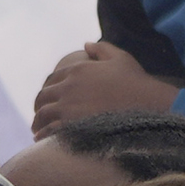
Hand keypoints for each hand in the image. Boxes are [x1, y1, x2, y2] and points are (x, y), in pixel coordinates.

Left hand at [28, 40, 177, 131]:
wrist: (147, 105)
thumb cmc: (135, 82)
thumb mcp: (120, 58)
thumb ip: (101, 49)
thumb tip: (86, 45)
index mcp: (77, 70)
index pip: (52, 79)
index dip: (49, 88)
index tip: (49, 98)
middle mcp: (68, 87)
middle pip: (43, 96)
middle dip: (40, 105)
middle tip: (41, 115)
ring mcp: (68, 107)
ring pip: (42, 114)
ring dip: (37, 122)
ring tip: (37, 130)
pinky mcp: (71, 126)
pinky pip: (49, 131)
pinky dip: (43, 135)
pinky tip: (42, 140)